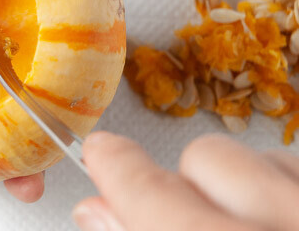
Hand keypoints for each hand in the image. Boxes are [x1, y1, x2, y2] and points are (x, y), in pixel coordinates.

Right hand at [73, 132, 298, 230]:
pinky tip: (282, 222)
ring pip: (262, 158)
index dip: (115, 165)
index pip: (149, 191)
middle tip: (189, 220)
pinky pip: (297, 169)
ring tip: (247, 227)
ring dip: (243, 188)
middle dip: (190, 183)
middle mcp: (283, 223)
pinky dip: (284, 190)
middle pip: (207, 158)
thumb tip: (97, 209)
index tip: (100, 152)